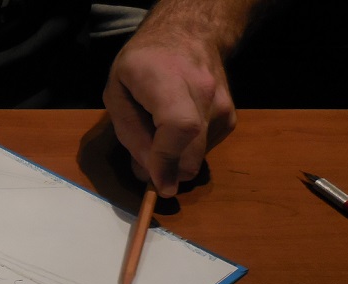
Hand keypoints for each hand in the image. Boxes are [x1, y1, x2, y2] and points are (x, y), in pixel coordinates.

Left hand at [103, 26, 236, 196]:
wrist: (188, 35)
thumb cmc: (142, 63)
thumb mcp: (117, 93)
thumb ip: (130, 133)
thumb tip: (147, 172)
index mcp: (167, 79)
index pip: (179, 126)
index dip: (168, 160)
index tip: (158, 184)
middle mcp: (203, 91)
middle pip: (193, 150)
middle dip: (168, 172)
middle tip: (146, 168)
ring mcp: (223, 105)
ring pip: (198, 157)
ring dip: (175, 160)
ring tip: (157, 132)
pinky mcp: (230, 118)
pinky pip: (205, 150)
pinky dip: (187, 151)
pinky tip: (175, 128)